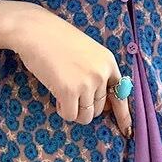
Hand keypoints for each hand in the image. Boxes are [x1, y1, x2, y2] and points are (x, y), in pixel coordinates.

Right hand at [0, 0, 132, 136]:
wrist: (35, 31)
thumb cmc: (56, 41)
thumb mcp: (87, 53)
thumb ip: (96, 74)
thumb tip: (102, 107)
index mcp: (108, 62)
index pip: (121, 94)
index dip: (122, 114)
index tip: (126, 131)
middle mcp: (102, 73)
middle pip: (99, 108)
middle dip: (85, 106)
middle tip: (70, 93)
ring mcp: (87, 82)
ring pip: (86, 115)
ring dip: (74, 111)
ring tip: (62, 93)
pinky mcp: (69, 91)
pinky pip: (71, 115)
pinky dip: (63, 111)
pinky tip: (56, 96)